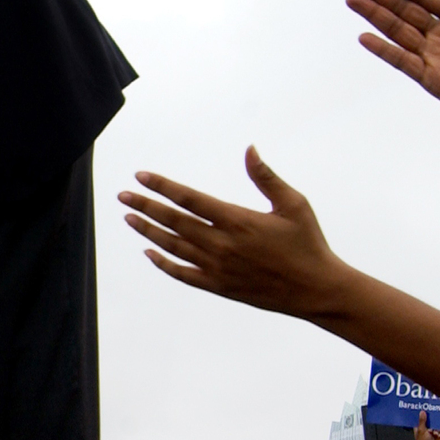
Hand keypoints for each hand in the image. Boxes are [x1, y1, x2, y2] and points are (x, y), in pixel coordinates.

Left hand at [119, 151, 347, 313]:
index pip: (189, 199)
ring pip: (173, 247)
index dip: (162, 186)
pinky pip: (183, 274)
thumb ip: (266, 177)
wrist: (316, 290)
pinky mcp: (219, 287)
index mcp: (238, 221)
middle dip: (145, 207)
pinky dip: (163, 263)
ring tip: (129, 218)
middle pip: (173, 221)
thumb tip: (249, 149)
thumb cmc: (308, 243)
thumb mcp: (293, 204)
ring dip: (148, 231)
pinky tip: (150, 252)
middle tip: (123, 196)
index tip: (142, 177)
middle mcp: (222, 245)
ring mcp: (218, 268)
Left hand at [413, 411, 439, 439]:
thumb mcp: (422, 431)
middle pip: (428, 419)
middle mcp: (425, 427)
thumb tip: (422, 412)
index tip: (422, 406)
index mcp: (419, 427)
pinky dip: (439, 431)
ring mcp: (432, 429)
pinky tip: (437, 435)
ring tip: (433, 433)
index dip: (420, 413)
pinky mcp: (439, 432)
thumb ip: (422, 421)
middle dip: (430, 418)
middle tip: (432, 414)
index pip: (419, 418)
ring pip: (435, 423)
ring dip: (435, 427)